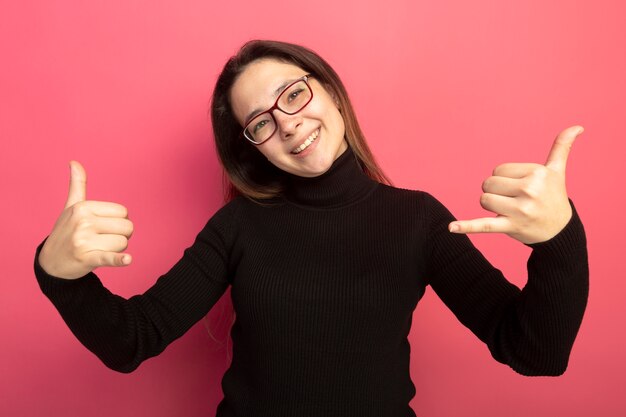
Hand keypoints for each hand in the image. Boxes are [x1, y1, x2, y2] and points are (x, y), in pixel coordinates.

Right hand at [38, 161, 133, 278]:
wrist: (51, 263)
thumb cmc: (66, 231)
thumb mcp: (71, 207)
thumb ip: (77, 185)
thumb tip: (74, 162)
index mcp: (83, 207)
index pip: (123, 212)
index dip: (118, 221)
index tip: (104, 227)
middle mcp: (83, 222)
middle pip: (127, 227)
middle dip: (120, 235)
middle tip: (102, 240)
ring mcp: (83, 240)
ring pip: (123, 243)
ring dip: (116, 249)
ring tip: (98, 249)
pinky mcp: (87, 258)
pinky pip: (109, 257)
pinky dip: (119, 260)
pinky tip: (127, 259)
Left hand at [448, 125, 583, 243]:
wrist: (560, 231)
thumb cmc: (553, 196)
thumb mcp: (557, 171)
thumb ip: (562, 147)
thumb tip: (577, 126)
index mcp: (536, 173)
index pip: (498, 170)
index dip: (504, 179)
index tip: (520, 187)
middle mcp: (529, 190)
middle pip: (488, 184)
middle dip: (496, 192)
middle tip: (514, 200)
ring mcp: (520, 210)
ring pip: (484, 200)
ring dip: (491, 206)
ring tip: (509, 210)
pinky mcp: (510, 227)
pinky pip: (483, 226)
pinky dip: (466, 227)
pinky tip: (451, 228)